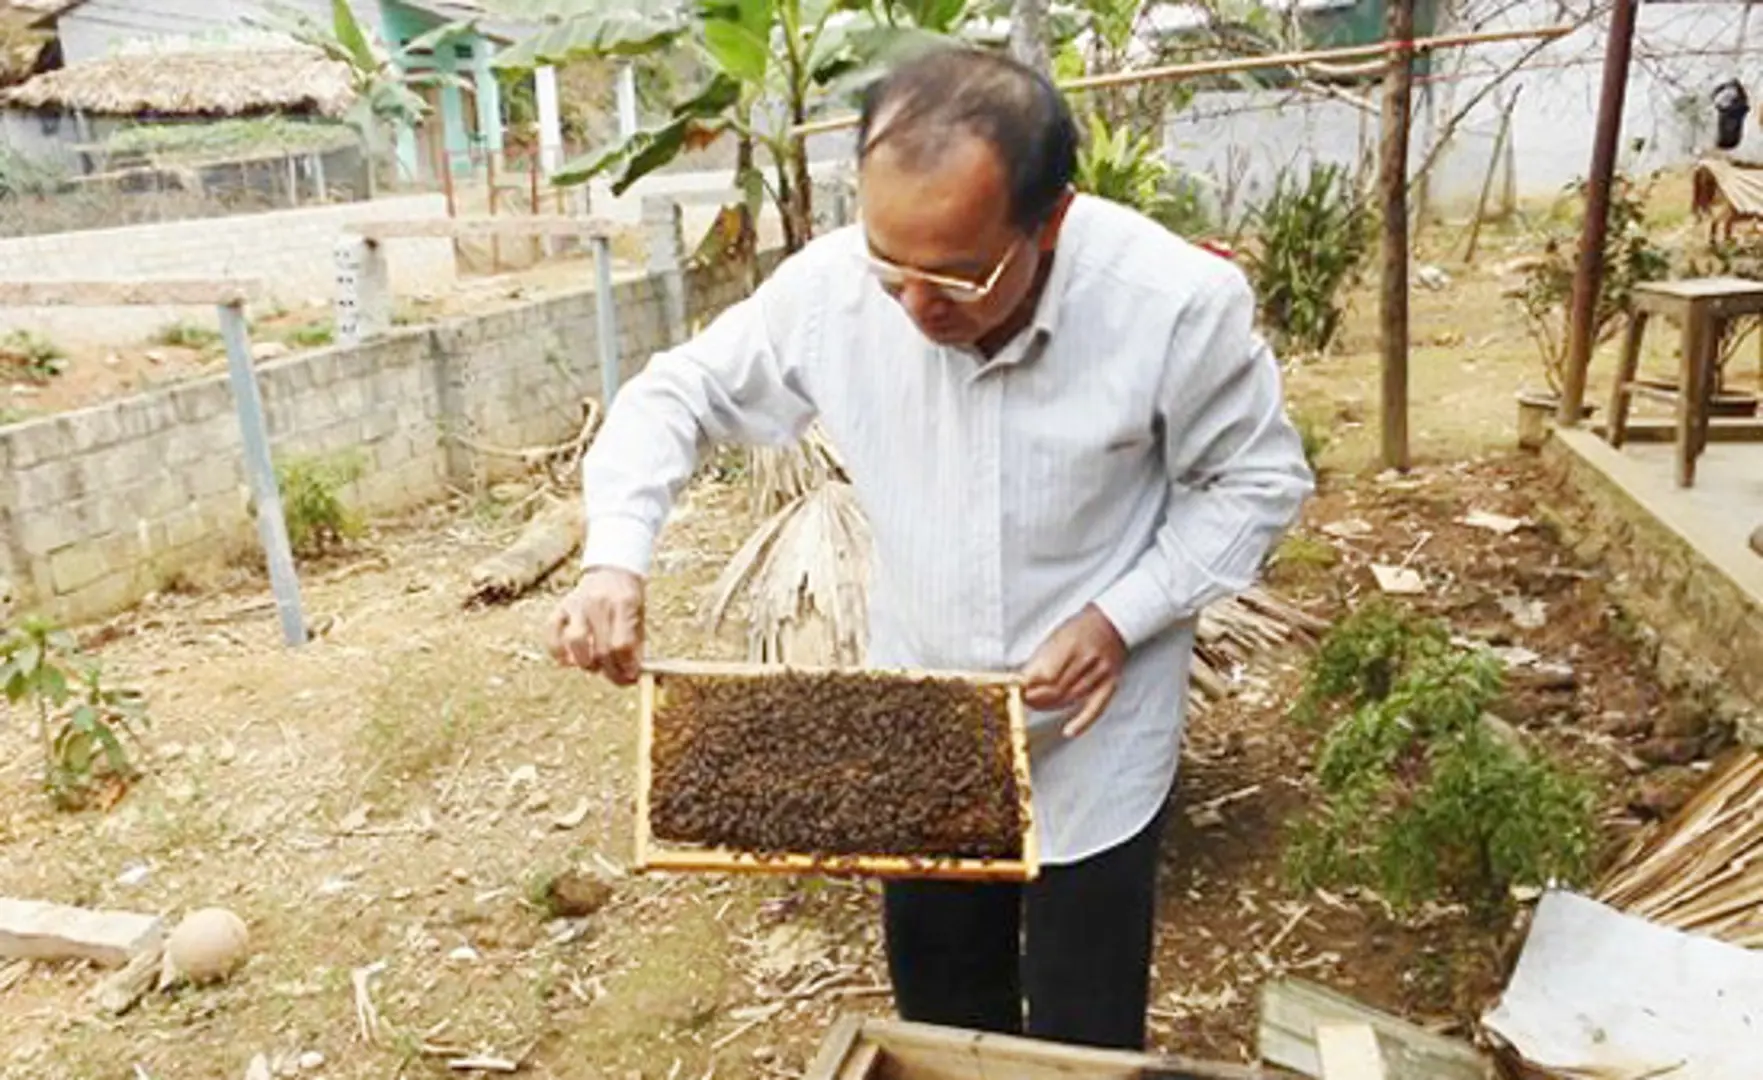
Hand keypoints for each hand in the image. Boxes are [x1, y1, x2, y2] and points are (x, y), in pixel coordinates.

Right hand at [548, 567, 646, 685]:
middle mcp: (598, 603)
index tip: (630, 676)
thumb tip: (630, 673)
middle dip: (610, 671)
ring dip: (585, 662)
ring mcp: (577, 604)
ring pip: (575, 642)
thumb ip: (635, 644)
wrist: (612, 571)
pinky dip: (558, 651)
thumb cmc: (627, 599)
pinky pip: (552, 633)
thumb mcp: (639, 616)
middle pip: (601, 648)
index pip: (622, 644)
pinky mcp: (561, 607)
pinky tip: (568, 660)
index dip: (626, 666)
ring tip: (594, 666)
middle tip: (616, 677)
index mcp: (623, 603)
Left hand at [1020, 604, 1127, 738]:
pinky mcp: (1110, 684)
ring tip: (1035, 706)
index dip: (1030, 686)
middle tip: (1023, 700)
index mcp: (1072, 643)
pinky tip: (1069, 731)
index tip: (1017, 690)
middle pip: (1058, 688)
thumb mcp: (1057, 635)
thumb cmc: (1080, 628)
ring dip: (1050, 706)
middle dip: (1036, 697)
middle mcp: (1088, 658)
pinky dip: (1082, 722)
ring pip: (1071, 699)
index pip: (1047, 674)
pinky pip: (1096, 707)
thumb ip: (1042, 659)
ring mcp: (1101, 673)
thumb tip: (1023, 681)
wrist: (1112, 622)